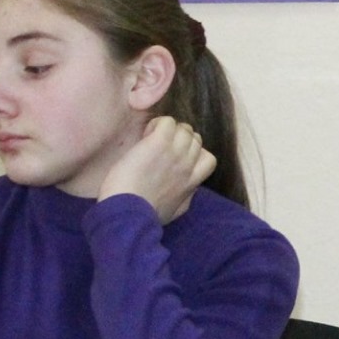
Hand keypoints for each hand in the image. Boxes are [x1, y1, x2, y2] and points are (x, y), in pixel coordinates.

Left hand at [100, 116, 215, 223]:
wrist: (130, 214)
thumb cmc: (148, 217)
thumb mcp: (176, 211)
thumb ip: (186, 197)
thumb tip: (190, 189)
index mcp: (192, 182)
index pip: (208, 158)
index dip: (194, 153)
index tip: (177, 158)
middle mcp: (188, 165)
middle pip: (195, 139)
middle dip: (180, 139)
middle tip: (161, 146)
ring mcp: (175, 153)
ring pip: (183, 128)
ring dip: (168, 130)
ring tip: (151, 138)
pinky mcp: (159, 143)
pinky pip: (167, 122)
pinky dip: (157, 124)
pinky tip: (146, 135)